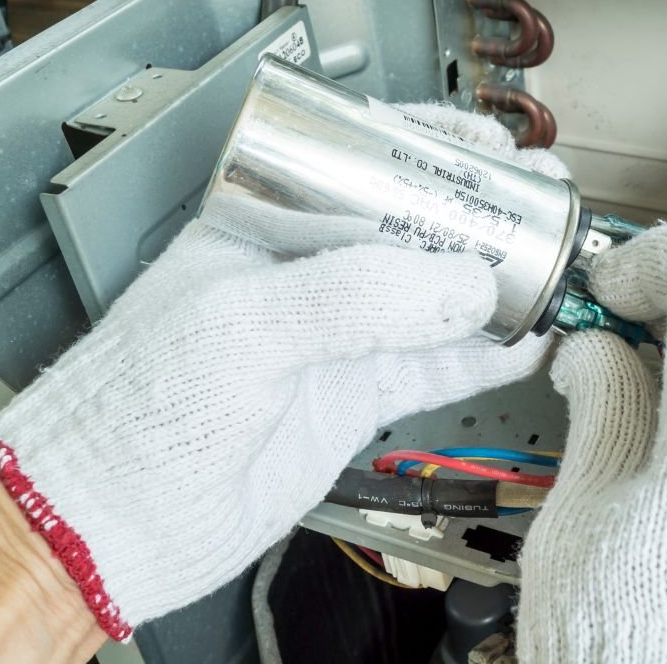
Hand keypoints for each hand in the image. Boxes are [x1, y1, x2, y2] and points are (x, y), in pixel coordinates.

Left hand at [0, 104, 564, 641]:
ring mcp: (332, 338)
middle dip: (476, 215)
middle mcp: (303, 274)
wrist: (116, 520)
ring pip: (431, 298)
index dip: (424, 147)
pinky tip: (524, 342)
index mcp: (261, 224)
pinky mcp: (352, 400)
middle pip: (408, 228)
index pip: (356, 162)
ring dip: (492, 285)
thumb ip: (358, 296)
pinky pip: (433, 369)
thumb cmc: (136, 407)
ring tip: (550, 267)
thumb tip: (465, 282)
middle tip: (534, 205)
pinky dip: (483, 357)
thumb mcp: (244, 323)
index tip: (484, 145)